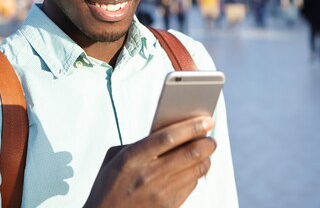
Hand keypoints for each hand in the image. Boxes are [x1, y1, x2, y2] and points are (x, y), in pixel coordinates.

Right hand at [83, 116, 215, 207]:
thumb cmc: (109, 187)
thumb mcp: (114, 159)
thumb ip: (139, 143)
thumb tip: (169, 132)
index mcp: (133, 158)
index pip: (169, 137)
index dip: (191, 127)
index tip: (206, 120)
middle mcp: (149, 175)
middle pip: (190, 154)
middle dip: (207, 143)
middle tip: (211, 137)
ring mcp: (160, 193)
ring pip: (196, 170)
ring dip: (205, 158)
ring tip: (205, 152)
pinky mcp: (169, 207)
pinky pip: (192, 186)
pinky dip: (196, 174)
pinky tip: (193, 169)